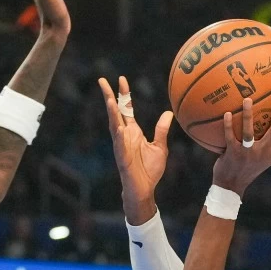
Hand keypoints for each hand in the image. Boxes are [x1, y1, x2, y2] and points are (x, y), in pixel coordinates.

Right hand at [98, 76, 173, 223]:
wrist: (144, 190)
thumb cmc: (150, 171)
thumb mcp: (160, 146)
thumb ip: (161, 130)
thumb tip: (168, 113)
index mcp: (133, 132)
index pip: (126, 108)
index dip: (123, 94)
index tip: (121, 79)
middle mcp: (124, 135)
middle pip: (114, 112)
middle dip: (109, 96)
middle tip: (102, 80)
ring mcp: (121, 145)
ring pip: (114, 124)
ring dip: (111, 112)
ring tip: (108, 98)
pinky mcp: (122, 157)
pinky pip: (119, 143)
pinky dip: (117, 133)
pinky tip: (116, 125)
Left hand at [212, 98, 270, 194]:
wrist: (231, 185)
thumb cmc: (250, 167)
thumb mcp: (269, 158)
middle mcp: (263, 152)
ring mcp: (248, 153)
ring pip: (249, 132)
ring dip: (248, 115)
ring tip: (247, 99)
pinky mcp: (233, 153)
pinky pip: (230, 136)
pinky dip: (228, 125)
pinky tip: (228, 113)